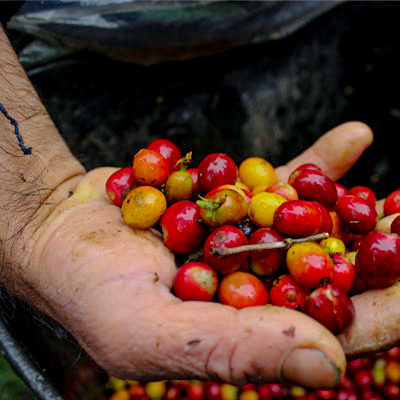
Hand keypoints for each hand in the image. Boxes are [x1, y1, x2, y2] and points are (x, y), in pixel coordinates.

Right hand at [22, 121, 384, 389]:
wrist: (58, 230)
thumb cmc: (90, 291)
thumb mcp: (148, 333)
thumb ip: (231, 351)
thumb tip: (328, 367)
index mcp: (240, 334)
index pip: (323, 333)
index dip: (377, 318)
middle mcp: (249, 289)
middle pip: (331, 276)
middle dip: (383, 255)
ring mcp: (242, 240)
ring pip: (315, 225)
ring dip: (363, 208)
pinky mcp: (228, 201)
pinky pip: (281, 181)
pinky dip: (316, 163)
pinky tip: (355, 139)